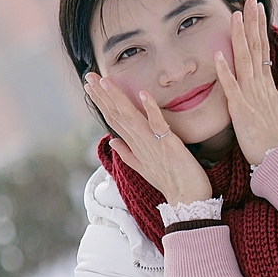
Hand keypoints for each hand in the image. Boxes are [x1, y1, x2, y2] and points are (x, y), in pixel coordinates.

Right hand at [85, 75, 213, 203]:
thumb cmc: (170, 183)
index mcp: (134, 146)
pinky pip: (158, 123)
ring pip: (130, 117)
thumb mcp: (144, 168)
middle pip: (117, 115)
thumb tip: (112, 141)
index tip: (90, 86)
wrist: (188, 200)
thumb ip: (127, 153)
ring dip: (117, 98)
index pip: (113, 120)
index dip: (101, 102)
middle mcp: (139, 143)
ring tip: (105, 81)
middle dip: (102, 95)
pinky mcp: (168, 144)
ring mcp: (152, 143)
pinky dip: (151, 108)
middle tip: (89, 76)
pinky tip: (143, 93)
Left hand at [215, 0, 277, 165]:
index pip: (263, 47)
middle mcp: (259, 84)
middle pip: (255, 47)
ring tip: (235, 15)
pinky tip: (218, 54)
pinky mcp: (241, 109)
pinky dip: (225, 71)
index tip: (256, 6)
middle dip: (252, 22)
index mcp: (267, 82)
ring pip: (244, 61)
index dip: (259, 26)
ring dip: (239, 37)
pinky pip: (231, 87)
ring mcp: (250, 95)